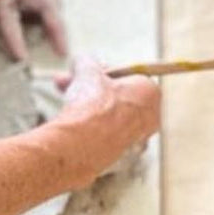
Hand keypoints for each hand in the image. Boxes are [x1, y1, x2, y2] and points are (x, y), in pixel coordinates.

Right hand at [53, 56, 159, 179]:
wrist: (82, 144)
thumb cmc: (94, 107)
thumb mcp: (87, 71)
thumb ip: (86, 62)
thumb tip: (82, 61)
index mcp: (150, 91)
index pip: (128, 74)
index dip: (104, 71)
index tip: (88, 71)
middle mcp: (149, 116)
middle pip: (117, 94)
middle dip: (90, 86)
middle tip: (70, 81)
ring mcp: (136, 137)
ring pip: (110, 113)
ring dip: (86, 103)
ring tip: (63, 96)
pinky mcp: (121, 153)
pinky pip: (105, 132)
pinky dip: (91, 124)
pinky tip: (72, 119)